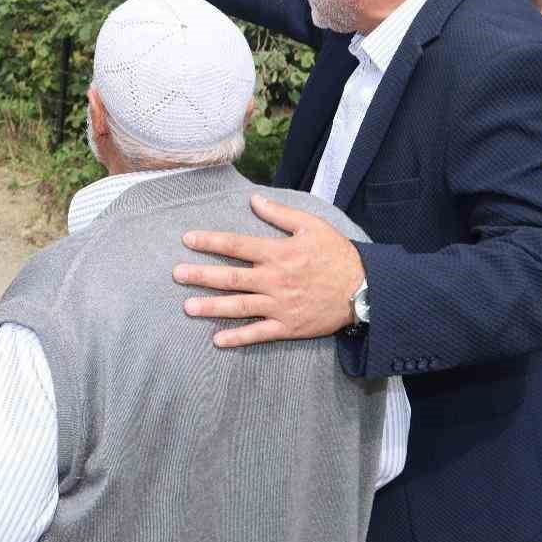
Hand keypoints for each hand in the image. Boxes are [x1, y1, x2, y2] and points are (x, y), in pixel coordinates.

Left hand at [173, 195, 365, 347]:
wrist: (365, 289)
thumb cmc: (337, 254)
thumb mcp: (312, 226)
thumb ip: (280, 215)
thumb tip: (254, 200)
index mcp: (278, 253)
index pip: (237, 245)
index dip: (210, 242)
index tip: (188, 240)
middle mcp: (274, 280)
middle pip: (231, 278)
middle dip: (201, 276)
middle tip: (176, 274)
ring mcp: (280, 305)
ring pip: (239, 306)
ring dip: (212, 307)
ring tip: (188, 307)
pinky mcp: (288, 326)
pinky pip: (259, 333)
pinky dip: (238, 338)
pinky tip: (217, 340)